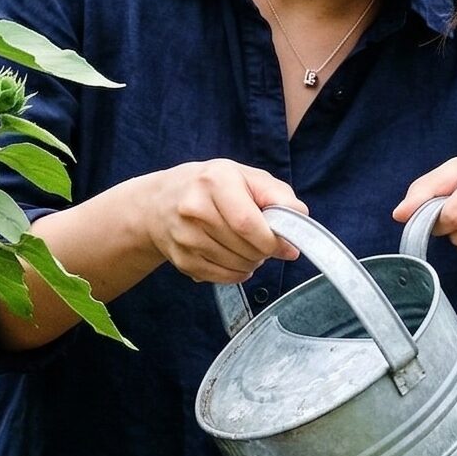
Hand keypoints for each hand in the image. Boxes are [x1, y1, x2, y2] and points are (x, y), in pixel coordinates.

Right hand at [141, 159, 308, 283]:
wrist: (159, 202)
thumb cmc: (212, 187)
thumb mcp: (246, 177)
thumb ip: (278, 196)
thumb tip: (297, 226)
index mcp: (214, 182)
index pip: (247, 223)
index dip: (272, 240)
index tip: (285, 245)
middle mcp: (194, 209)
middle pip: (244, 248)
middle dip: (264, 251)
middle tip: (263, 241)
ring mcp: (184, 237)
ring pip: (235, 266)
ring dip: (251, 262)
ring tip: (246, 246)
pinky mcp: (181, 260)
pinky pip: (222, 278)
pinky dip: (236, 273)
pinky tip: (233, 257)